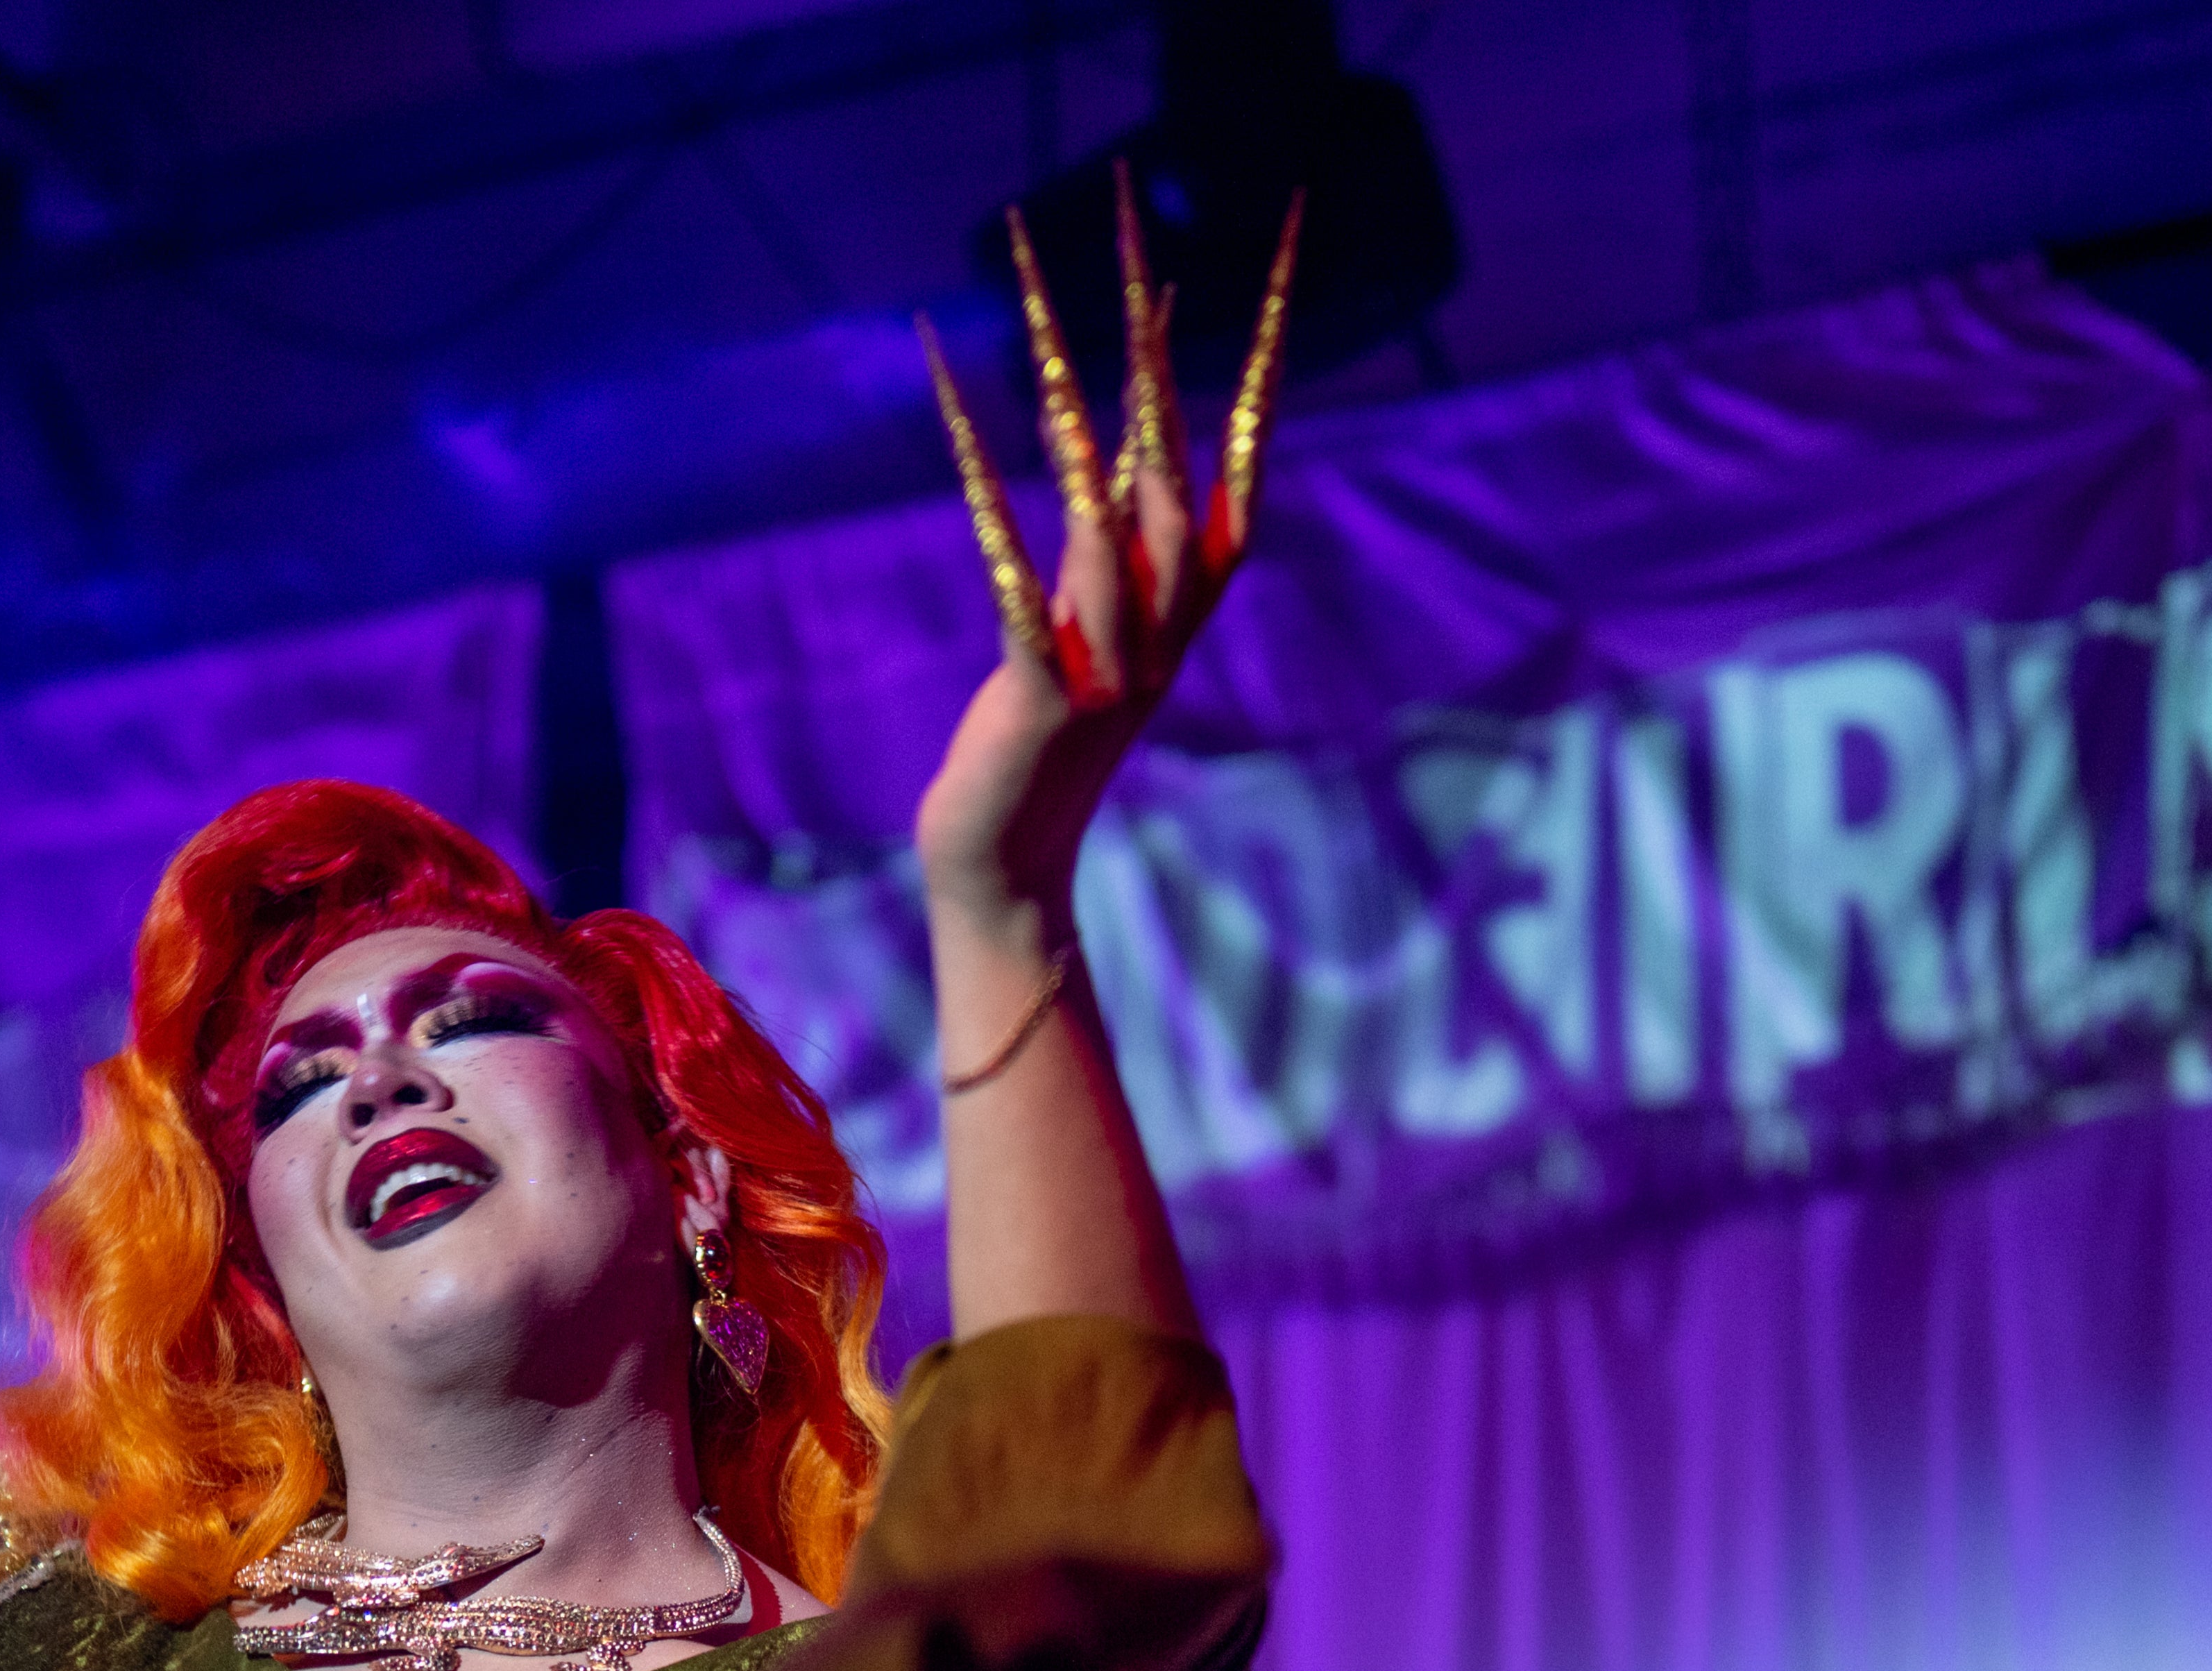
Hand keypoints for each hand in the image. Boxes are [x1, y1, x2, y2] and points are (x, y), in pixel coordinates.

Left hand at [907, 182, 1300, 927]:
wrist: (1006, 874)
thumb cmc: (1031, 757)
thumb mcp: (1077, 643)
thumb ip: (1101, 561)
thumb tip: (1116, 461)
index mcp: (1177, 617)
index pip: (1232, 478)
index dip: (1245, 376)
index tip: (1238, 275)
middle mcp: (1161, 632)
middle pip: (1177, 475)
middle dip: (1160, 363)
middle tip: (1143, 254)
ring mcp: (1112, 665)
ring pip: (1116, 520)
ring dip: (1088, 417)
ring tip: (1051, 327)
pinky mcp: (1047, 695)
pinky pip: (1028, 585)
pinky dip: (998, 503)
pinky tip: (966, 432)